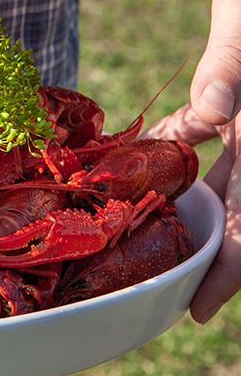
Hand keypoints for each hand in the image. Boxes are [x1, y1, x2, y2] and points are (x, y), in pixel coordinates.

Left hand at [146, 0, 240, 323]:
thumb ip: (231, 65)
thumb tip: (212, 114)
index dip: (232, 269)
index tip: (200, 310)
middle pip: (238, 216)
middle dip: (206, 260)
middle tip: (162, 297)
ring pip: (220, 185)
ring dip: (187, 215)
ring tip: (146, 247)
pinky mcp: (232, 104)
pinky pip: (201, 143)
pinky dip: (176, 161)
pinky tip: (144, 173)